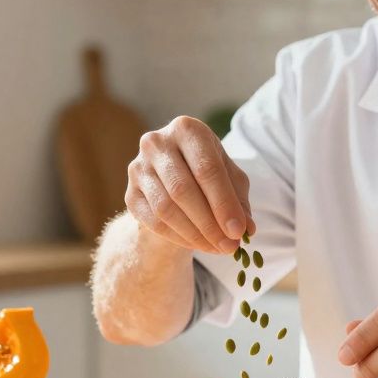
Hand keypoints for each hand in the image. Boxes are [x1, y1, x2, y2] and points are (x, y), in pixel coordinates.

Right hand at [126, 116, 254, 254]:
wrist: (172, 176)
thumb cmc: (207, 171)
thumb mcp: (230, 178)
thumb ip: (239, 200)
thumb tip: (246, 228)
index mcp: (186, 129)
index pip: (207, 169)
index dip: (224, 203)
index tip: (239, 231)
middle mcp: (157, 142)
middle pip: (183, 190)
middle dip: (210, 223)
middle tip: (230, 246)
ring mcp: (138, 167)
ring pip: (166, 208)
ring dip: (195, 234)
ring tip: (217, 248)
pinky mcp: (130, 193)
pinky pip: (154, 222)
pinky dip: (179, 238)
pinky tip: (198, 244)